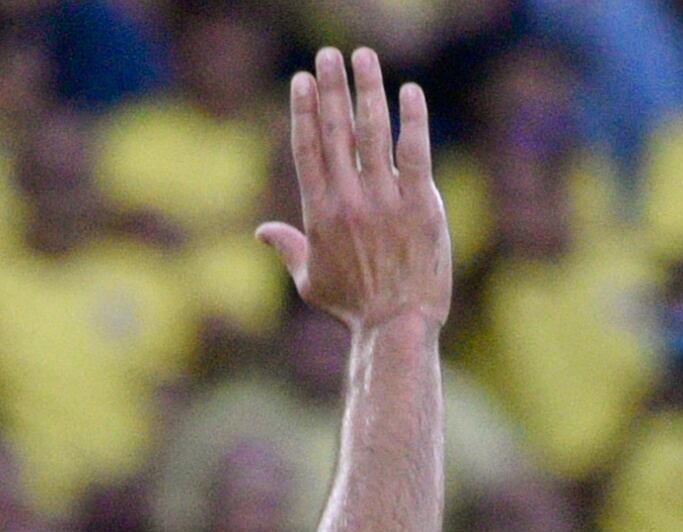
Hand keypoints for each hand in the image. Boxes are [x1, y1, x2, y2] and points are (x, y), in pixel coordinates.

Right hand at [257, 48, 450, 331]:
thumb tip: (261, 231)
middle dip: (331, 89)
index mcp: (319, 215)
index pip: (307, 150)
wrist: (396, 325)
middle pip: (335, 132)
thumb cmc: (352, 307)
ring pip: (373, 133)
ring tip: (365, 58)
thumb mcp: (309, 282)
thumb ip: (288, 248)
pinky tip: (409, 92)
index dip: (303, 111)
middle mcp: (348, 201)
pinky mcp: (420, 205)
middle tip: (328, 55)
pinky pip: (415, 153)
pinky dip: (413, 120)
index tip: (302, 80)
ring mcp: (385, 202)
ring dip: (368, 90)